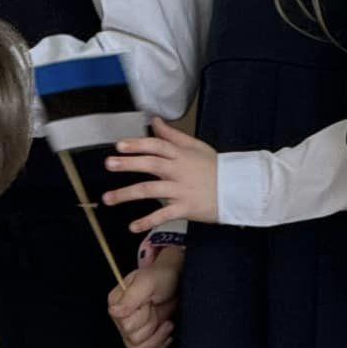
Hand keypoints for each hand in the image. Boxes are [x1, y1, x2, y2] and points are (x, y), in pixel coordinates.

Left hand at [103, 120, 217, 230]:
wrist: (239, 190)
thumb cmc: (216, 167)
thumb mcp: (196, 147)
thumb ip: (172, 135)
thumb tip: (154, 121)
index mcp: (181, 154)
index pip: (157, 146)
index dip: (138, 144)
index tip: (119, 145)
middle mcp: (179, 171)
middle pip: (151, 164)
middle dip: (128, 164)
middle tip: (108, 164)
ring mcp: (181, 190)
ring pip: (150, 190)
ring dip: (127, 194)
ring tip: (108, 198)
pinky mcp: (185, 208)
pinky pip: (163, 215)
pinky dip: (147, 221)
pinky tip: (132, 226)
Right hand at [108, 246, 183, 347]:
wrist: (175, 281)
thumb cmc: (161, 277)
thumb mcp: (148, 282)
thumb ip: (131, 296)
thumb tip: (114, 312)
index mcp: (116, 304)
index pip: (126, 326)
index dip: (143, 317)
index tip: (150, 302)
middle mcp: (119, 319)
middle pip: (133, 340)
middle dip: (152, 325)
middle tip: (157, 308)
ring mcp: (130, 330)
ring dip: (157, 339)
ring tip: (167, 323)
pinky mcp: (142, 339)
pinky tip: (167, 335)